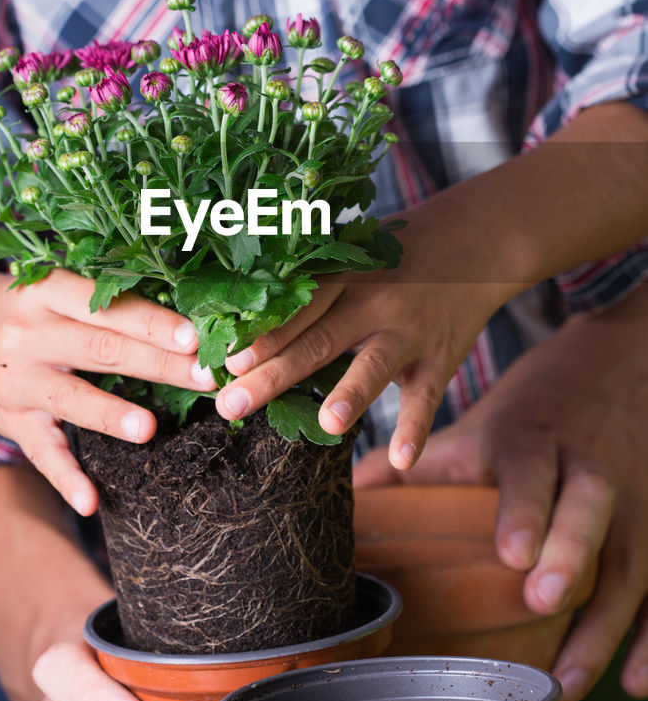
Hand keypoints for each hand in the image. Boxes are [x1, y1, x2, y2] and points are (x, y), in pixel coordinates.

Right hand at [0, 233, 214, 510]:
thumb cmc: (25, 305)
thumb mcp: (52, 287)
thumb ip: (102, 298)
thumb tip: (181, 317)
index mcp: (46, 292)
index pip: (104, 307)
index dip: (149, 321)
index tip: (192, 335)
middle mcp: (28, 334)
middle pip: (100, 350)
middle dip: (157, 364)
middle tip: (205, 378)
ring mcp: (17, 380)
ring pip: (71, 399)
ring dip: (111, 415)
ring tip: (150, 429)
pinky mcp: (10, 420)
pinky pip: (41, 453)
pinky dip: (65, 479)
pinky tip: (91, 501)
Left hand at [217, 196, 505, 467]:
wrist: (476, 240)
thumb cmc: (395, 253)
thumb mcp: (353, 256)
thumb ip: (311, 287)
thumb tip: (245, 321)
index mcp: (343, 277)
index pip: (297, 309)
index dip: (262, 336)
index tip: (225, 362)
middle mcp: (373, 303)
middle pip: (319, 341)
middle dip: (273, 376)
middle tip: (232, 406)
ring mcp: (409, 332)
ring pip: (375, 365)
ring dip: (351, 394)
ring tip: (327, 424)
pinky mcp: (440, 358)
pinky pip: (426, 399)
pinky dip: (416, 430)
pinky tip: (402, 460)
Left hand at [353, 284, 647, 700]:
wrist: (615, 369)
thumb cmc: (530, 413)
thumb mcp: (476, 424)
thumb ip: (416, 462)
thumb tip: (347, 497)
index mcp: (533, 440)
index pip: (530, 470)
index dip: (525, 510)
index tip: (511, 553)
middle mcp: (588, 468)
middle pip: (589, 506)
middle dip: (571, 552)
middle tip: (544, 599)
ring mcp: (633, 501)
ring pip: (629, 559)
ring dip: (604, 623)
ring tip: (566, 680)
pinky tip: (635, 683)